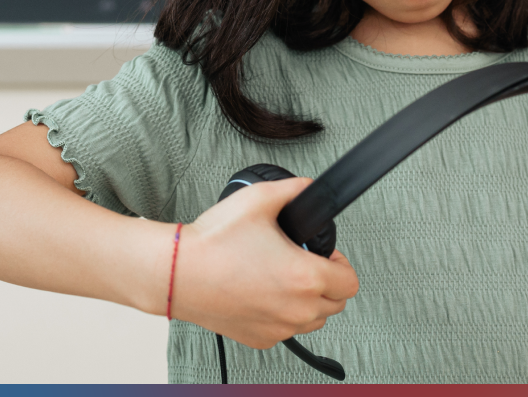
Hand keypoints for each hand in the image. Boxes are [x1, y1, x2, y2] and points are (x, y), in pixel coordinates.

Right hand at [170, 177, 359, 349]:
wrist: (176, 272)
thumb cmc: (212, 243)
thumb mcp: (259, 199)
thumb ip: (293, 189)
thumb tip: (308, 188)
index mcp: (306, 277)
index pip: (350, 281)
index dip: (341, 263)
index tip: (324, 256)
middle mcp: (296, 309)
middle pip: (336, 303)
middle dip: (327, 283)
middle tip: (304, 264)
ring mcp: (279, 328)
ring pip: (313, 320)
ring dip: (309, 302)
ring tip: (284, 279)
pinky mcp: (260, 339)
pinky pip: (286, 331)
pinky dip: (283, 316)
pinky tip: (264, 294)